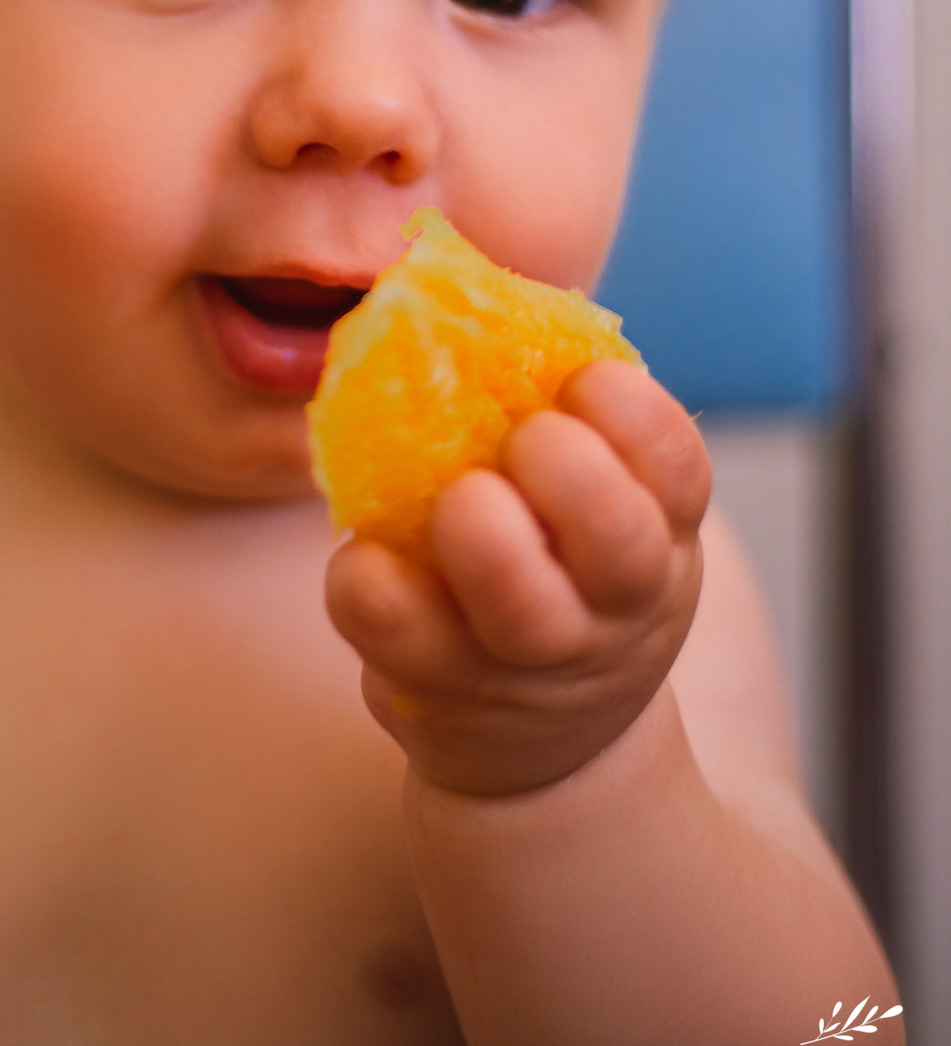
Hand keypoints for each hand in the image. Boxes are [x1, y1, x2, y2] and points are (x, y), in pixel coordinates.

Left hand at [325, 360, 709, 796]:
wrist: (545, 748)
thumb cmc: (564, 581)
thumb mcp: (606, 517)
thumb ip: (569, 430)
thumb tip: (459, 297)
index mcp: (659, 540)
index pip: (678, 468)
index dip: (632, 413)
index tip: (580, 380)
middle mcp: (612, 609)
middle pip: (617, 542)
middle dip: (565, 469)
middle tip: (523, 439)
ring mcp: (527, 663)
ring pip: (520, 608)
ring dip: (483, 534)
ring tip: (456, 497)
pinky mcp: (439, 694)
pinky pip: (392, 628)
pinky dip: (367, 575)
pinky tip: (367, 551)